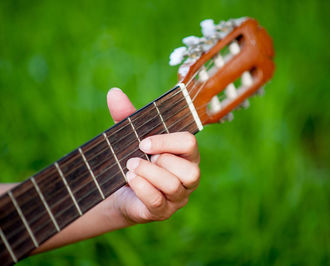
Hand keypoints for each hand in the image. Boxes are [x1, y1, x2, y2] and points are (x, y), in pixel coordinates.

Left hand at [107, 88, 199, 223]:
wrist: (119, 190)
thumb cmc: (134, 158)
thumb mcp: (131, 137)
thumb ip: (127, 116)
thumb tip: (114, 92)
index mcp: (186, 155)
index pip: (190, 144)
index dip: (167, 142)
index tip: (143, 142)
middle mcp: (188, 177)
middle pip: (190, 170)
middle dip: (161, 160)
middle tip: (136, 156)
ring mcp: (178, 197)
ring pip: (173, 186)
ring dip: (148, 174)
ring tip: (130, 167)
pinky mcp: (163, 212)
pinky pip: (157, 202)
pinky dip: (142, 188)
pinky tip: (129, 179)